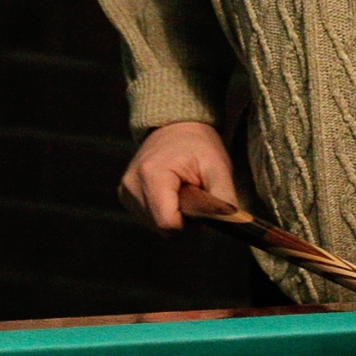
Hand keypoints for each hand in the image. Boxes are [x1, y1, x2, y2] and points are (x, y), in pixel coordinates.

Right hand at [121, 121, 236, 230]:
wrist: (175, 127)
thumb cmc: (198, 145)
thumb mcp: (218, 166)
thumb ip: (224, 198)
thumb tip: (230, 225)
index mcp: (152, 176)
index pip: (169, 224)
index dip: (191, 224)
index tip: (201, 206)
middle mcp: (132, 186)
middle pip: (163, 229)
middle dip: (184, 220)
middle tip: (194, 195)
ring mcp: (125, 192)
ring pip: (156, 227)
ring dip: (175, 216)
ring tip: (183, 191)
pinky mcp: (125, 196)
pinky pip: (149, 219)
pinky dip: (165, 211)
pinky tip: (172, 193)